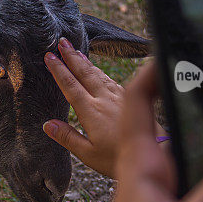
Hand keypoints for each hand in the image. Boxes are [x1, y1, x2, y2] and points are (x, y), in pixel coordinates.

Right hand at [43, 37, 126, 177]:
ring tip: (76, 51)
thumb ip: (68, 138)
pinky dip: (101, 71)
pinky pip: (111, 79)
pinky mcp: (130, 99)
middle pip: (85, 73)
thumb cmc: (120, 159)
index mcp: (92, 112)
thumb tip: (48, 124)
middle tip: (62, 42)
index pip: (70, 86)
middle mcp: (105, 100)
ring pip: (99, 74)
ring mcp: (119, 97)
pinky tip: (99, 70)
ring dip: (85, 61)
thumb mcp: (89, 154)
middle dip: (72, 56)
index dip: (59, 70)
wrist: (154, 154)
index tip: (49, 57)